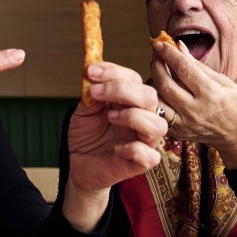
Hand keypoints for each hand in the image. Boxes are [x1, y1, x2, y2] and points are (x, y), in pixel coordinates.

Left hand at [64, 62, 165, 230]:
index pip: (134, 79)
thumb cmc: (87, 136)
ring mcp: (143, 141)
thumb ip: (91, 94)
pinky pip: (151, 156)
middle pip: (150, 96)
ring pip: (158, 124)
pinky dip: (134, 149)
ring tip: (110, 117)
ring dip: (133, 116)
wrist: (79, 164)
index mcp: (130, 102)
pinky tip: (117, 148)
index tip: (91, 72)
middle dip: (122, 89)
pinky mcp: (140, 164)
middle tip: (96, 92)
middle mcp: (141, 118)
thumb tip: (93, 73)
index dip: (114, 72)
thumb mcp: (84, 111)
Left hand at [151, 41, 236, 167]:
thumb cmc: (236, 106)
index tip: (160, 44)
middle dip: (157, 66)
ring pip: (158, 100)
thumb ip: (199, 66)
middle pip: (165, 84)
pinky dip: (157, 99)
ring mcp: (185, 124)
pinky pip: (160, 114)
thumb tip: (179, 47)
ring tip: (157, 72)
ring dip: (153, 83)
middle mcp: (195, 110)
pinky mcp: (178, 133)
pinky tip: (160, 90)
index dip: (169, 54)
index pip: (184, 69)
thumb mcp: (225, 82)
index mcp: (211, 94)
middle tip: (157, 56)